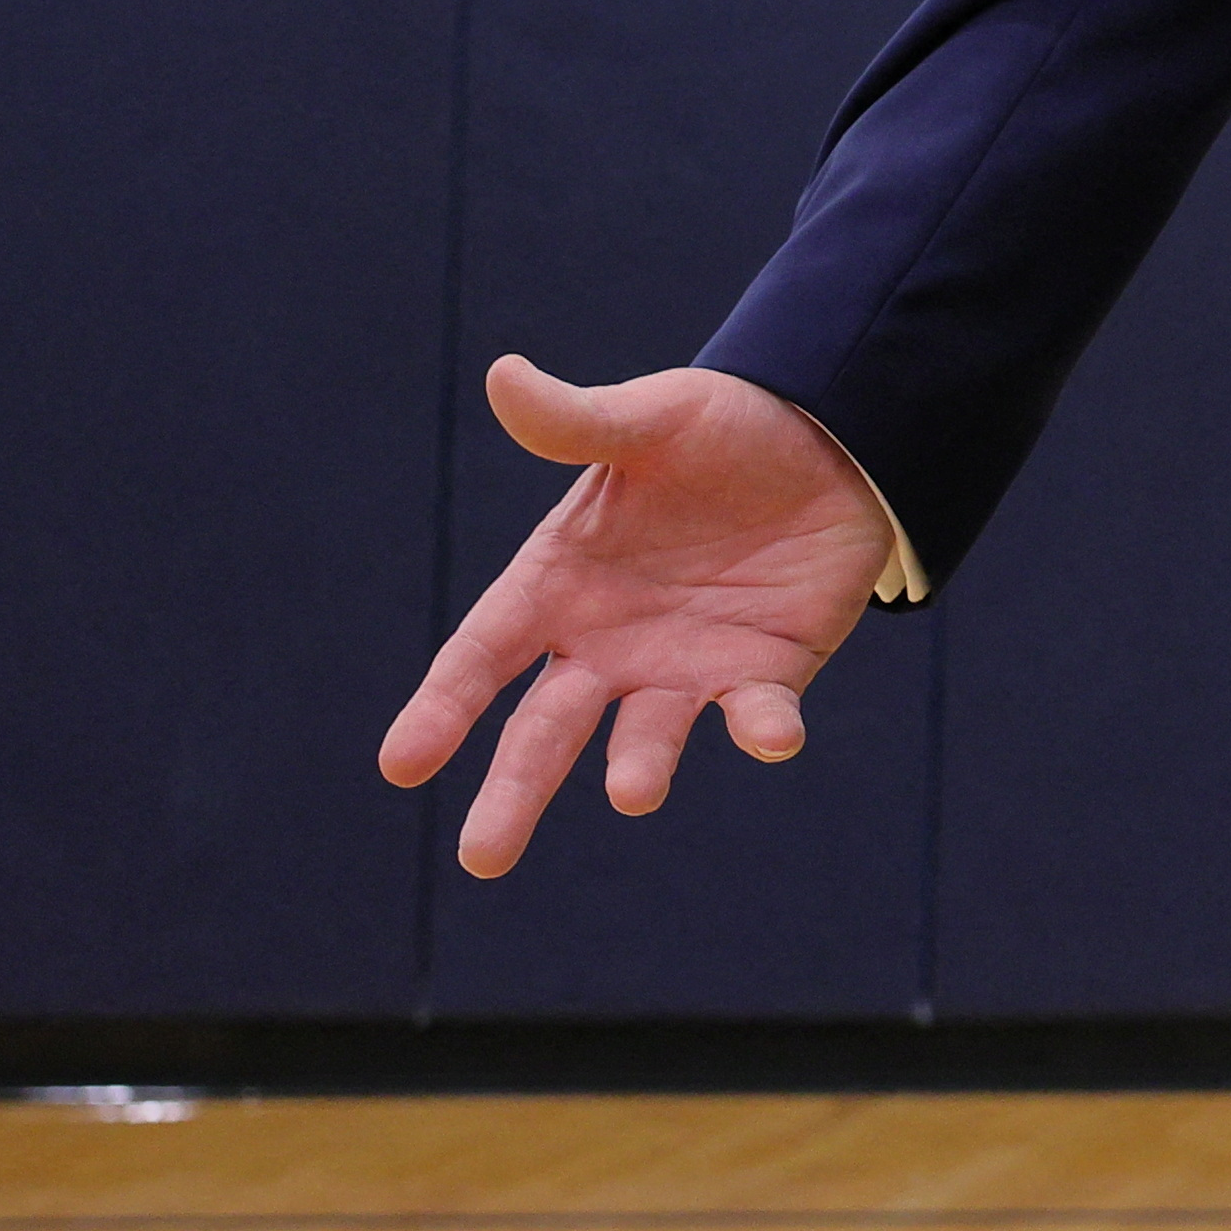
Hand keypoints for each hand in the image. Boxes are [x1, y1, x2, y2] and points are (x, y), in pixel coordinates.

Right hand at [377, 359, 891, 875]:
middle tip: (483, 857)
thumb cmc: (719, 431)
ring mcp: (683, 666)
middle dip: (515, 788)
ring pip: (647, 737)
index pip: (481, 655)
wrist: (828, 440)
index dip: (442, 708)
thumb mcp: (648, 419)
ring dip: (640, 766)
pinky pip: (757, 714)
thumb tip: (503, 373)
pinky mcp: (762, 673)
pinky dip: (762, 729)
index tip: (401, 765)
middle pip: (547, 728)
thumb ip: (576, 420)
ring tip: (630, 792)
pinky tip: (771, 737)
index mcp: (558, 584)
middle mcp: (609, 642)